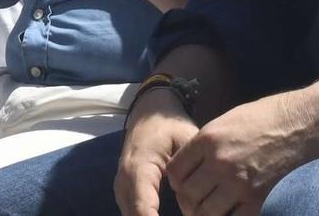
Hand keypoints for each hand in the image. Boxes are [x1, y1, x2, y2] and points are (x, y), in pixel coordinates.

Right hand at [115, 91, 201, 215]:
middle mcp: (124, 183)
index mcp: (138, 169)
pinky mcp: (125, 193)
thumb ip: (190, 168)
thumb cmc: (170, 125)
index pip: (143, 208)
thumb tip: (196, 197)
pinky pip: (133, 213)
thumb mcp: (186, 139)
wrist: (149, 113)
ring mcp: (122, 189)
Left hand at [165, 91, 318, 215]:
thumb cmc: (268, 116)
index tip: (184, 181)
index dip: (177, 179)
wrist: (305, 123)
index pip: (176, 171)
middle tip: (197, 198)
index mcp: (209, 139)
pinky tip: (233, 209)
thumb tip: (190, 166)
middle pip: (188, 195)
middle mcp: (220, 162)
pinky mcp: (258, 200)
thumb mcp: (229, 120)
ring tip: (214, 205)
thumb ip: (206, 144)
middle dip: (189, 198)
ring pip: (206, 212)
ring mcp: (240, 184)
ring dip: (207, 211)